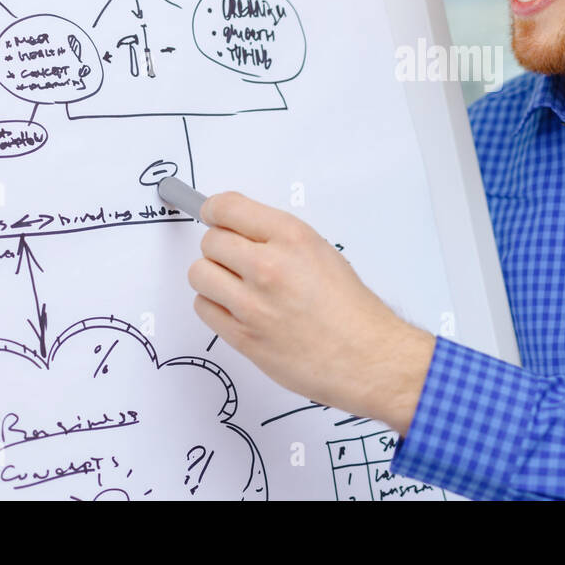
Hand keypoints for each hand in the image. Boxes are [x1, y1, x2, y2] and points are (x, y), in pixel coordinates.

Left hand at [186, 191, 435, 435]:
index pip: (228, 208)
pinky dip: (214, 306)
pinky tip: (236, 308)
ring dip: (213, 277)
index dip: (215, 211)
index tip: (212, 215)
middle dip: (219, 248)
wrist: (365, 356)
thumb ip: (279, 239)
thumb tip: (243, 232)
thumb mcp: (321, 252)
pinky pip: (203, 308)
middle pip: (210, 241)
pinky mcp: (242, 335)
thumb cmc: (350, 309)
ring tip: (234, 285)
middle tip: (234, 258)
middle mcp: (268, 265)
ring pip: (199, 273)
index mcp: (292, 237)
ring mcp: (252, 302)